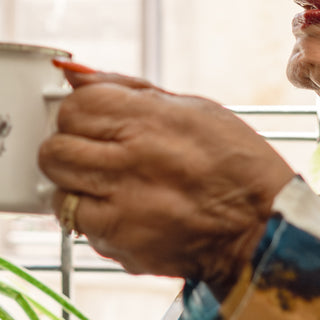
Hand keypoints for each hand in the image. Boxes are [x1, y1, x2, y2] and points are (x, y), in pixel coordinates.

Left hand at [37, 66, 295, 295]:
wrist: (264, 229)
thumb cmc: (235, 164)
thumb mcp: (192, 108)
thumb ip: (128, 89)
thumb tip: (75, 76)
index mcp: (149, 120)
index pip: (75, 106)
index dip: (79, 113)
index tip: (92, 121)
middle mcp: (131, 161)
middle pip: (55, 149)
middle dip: (67, 148)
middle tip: (92, 154)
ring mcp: (123, 206)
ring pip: (57, 189)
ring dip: (73, 185)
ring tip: (103, 184)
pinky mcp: (121, 243)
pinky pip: (77, 225)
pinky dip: (89, 219)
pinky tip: (118, 210)